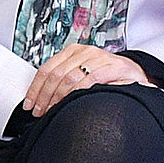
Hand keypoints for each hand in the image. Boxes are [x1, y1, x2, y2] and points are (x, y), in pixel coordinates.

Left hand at [23, 44, 146, 116]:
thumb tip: (40, 98)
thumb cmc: (106, 75)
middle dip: (44, 96)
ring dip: (57, 97)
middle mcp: (84, 52)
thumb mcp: (81, 73)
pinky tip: (71, 103)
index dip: (35, 88)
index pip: (47, 69)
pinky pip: (89, 80)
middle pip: (55, 74)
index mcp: (73, 51)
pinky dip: (76, 93)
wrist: (134, 73)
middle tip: (39, 111)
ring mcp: (98, 58)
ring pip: (69, 77)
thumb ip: (63, 80)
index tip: (29, 103)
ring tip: (52, 110)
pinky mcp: (111, 67)